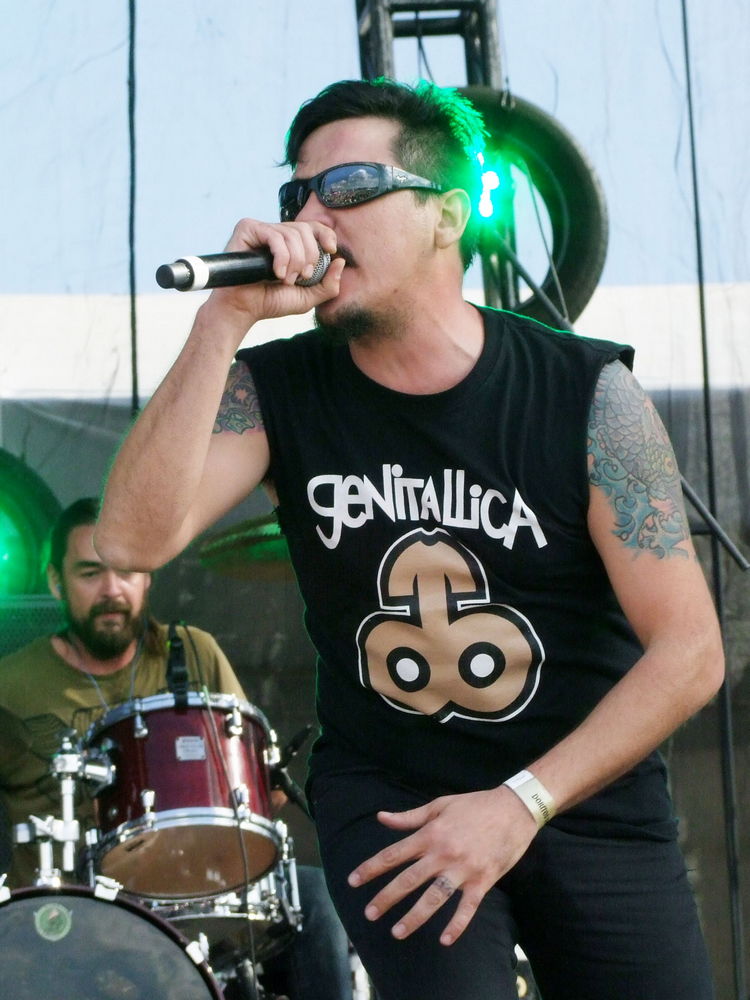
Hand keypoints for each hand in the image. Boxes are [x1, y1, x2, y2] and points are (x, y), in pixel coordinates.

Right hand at [206, 217, 344, 323]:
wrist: (243, 309)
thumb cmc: (271, 302)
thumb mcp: (307, 297)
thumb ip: (328, 284)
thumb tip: (340, 261)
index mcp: (290, 244)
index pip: (313, 227)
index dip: (325, 234)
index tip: (331, 250)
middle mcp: (276, 233)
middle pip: (305, 230)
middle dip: (309, 256)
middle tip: (300, 277)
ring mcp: (261, 229)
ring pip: (291, 234)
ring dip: (295, 261)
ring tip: (285, 279)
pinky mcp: (247, 228)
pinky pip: (274, 236)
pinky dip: (281, 257)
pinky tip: (277, 273)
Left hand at [347, 786, 537, 945]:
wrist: (513, 809)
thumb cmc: (475, 805)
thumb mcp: (439, 805)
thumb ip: (409, 817)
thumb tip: (381, 818)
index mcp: (430, 834)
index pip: (394, 854)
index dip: (371, 868)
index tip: (353, 881)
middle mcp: (443, 853)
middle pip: (409, 879)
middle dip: (386, 897)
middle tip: (369, 913)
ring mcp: (463, 868)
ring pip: (434, 897)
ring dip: (415, 917)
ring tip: (397, 932)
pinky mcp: (483, 880)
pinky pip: (467, 907)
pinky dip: (457, 925)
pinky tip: (444, 940)